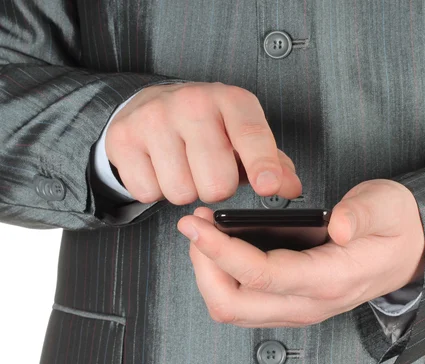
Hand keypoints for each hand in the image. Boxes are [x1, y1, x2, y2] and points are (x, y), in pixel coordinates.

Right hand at [105, 82, 301, 203]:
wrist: (150, 105)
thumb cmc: (207, 127)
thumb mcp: (243, 136)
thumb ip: (272, 163)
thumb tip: (291, 187)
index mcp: (230, 100)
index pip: (251, 135)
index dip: (262, 164)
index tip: (268, 186)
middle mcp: (192, 103)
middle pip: (217, 183)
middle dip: (217, 189)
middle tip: (209, 170)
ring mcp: (154, 118)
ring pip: (181, 193)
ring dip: (185, 191)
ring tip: (183, 167)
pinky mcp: (124, 138)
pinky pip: (148, 193)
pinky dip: (156, 190)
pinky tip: (159, 167)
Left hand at [177, 179, 424, 326]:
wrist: (409, 253)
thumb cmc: (395, 227)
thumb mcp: (387, 206)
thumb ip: (362, 214)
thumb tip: (339, 225)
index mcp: (330, 279)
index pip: (262, 275)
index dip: (222, 251)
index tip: (196, 225)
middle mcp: (309, 303)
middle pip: (234, 305)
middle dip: (203, 266)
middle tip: (195, 227)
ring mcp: (299, 308)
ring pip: (233, 310)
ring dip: (208, 273)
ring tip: (203, 234)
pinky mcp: (291, 303)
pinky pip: (243, 303)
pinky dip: (221, 278)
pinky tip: (220, 248)